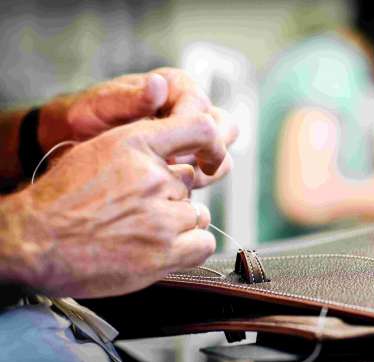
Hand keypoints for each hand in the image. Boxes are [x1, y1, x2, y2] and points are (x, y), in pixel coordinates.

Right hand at [11, 114, 227, 297]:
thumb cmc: (63, 199)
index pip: (200, 128)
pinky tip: (165, 247)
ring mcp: (161, 216)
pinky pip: (203, 244)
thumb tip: (182, 157)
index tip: (212, 159)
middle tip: (141, 209)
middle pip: (190, 182)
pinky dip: (191, 246)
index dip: (213, 145)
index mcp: (136, 143)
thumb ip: (144, 148)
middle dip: (172, 195)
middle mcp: (153, 176)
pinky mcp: (164, 253)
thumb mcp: (101, 151)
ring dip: (179, 223)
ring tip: (145, 230)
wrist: (35, 241)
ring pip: (197, 214)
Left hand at [38, 68, 237, 186]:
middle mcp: (190, 108)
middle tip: (178, 168)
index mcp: (175, 86)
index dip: (188, 135)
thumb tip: (157, 86)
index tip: (166, 156)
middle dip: (209, 152)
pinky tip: (172, 190)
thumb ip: (130, 99)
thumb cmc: (85, 118)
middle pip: (225, 128)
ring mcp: (193, 135)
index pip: (201, 109)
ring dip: (206, 171)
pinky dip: (197, 182)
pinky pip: (208, 172)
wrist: (74, 141)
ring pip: (223, 153)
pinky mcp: (190, 158)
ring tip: (175, 182)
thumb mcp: (101, 107)